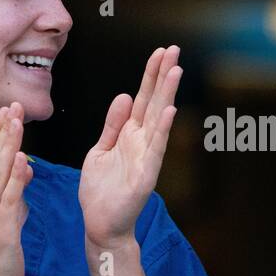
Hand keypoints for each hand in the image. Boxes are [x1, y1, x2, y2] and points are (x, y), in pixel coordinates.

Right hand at [0, 102, 31, 275]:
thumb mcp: (7, 220)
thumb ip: (14, 194)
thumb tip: (23, 168)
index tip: (7, 113)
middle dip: (2, 132)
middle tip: (11, 105)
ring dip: (7, 146)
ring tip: (15, 121)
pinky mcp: (0, 230)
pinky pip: (8, 199)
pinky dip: (14, 177)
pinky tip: (21, 159)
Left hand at [79, 46, 179, 249]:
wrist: (101, 225)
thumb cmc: (101, 191)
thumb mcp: (100, 150)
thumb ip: (113, 125)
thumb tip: (125, 96)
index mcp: (129, 134)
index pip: (143, 98)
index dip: (150, 75)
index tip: (160, 52)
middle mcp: (141, 142)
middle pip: (154, 101)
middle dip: (163, 75)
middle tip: (173, 49)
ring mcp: (146, 157)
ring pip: (157, 119)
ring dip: (167, 95)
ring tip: (175, 70)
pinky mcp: (144, 176)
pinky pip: (154, 149)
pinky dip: (162, 130)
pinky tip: (168, 111)